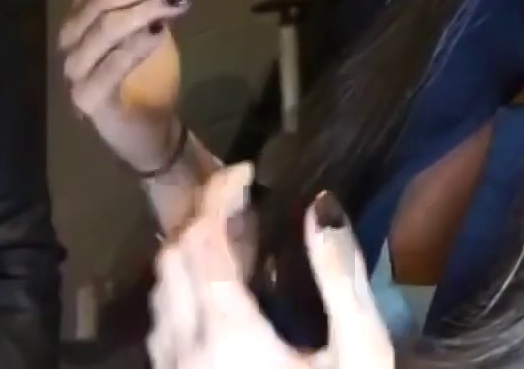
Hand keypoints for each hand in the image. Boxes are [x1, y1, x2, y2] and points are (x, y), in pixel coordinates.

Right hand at [58, 0, 194, 172]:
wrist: (151, 128)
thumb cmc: (144, 71)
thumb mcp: (143, 15)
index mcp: (80, 15)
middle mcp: (70, 40)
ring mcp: (76, 72)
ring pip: (105, 28)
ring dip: (144, 8)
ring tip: (177, 1)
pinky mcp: (88, 101)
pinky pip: (108, 68)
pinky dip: (134, 46)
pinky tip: (160, 33)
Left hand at [148, 165, 391, 368]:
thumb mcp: (361, 355)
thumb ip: (341, 277)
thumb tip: (321, 208)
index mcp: (228, 334)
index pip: (202, 240)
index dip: (219, 195)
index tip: (248, 172)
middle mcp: (185, 353)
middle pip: (172, 260)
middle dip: (203, 221)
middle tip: (249, 207)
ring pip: (161, 295)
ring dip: (190, 258)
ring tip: (240, 247)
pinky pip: (165, 330)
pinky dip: (186, 295)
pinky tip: (226, 301)